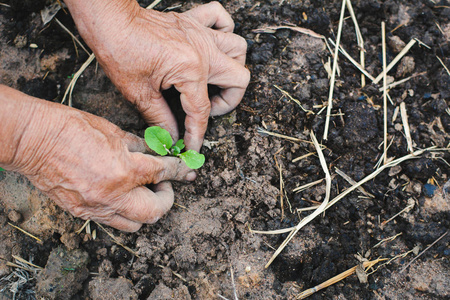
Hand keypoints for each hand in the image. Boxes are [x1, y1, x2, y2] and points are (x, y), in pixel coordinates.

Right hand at [1, 86, 193, 231]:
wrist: (33, 140)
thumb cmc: (70, 128)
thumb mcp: (113, 131)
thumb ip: (140, 146)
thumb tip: (157, 153)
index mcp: (123, 170)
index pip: (163, 173)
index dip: (180, 170)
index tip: (187, 169)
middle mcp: (113, 195)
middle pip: (155, 212)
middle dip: (167, 198)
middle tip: (163, 183)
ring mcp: (96, 208)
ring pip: (135, 224)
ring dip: (147, 209)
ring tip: (143, 191)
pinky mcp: (83, 213)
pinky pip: (113, 221)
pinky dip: (125, 212)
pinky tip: (123, 195)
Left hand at [65, 0, 249, 150]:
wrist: (110, 20)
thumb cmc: (120, 51)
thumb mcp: (139, 93)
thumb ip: (160, 118)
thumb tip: (171, 136)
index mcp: (191, 70)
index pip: (201, 110)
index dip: (197, 134)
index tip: (193, 146)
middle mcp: (203, 50)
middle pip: (238, 79)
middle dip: (229, 100)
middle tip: (208, 108)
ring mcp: (200, 33)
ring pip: (238, 48)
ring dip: (232, 67)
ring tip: (215, 80)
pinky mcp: (192, 21)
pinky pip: (221, 17)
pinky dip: (224, 29)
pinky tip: (213, 45)